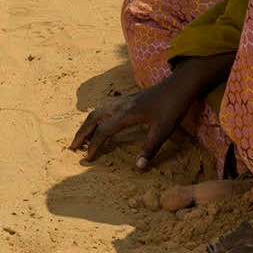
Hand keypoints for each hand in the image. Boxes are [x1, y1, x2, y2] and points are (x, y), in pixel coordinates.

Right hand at [73, 65, 213, 170]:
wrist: (179, 85)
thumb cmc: (172, 107)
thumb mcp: (163, 131)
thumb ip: (149, 149)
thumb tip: (138, 168)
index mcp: (126, 114)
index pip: (103, 131)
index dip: (94, 145)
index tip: (88, 158)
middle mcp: (120, 106)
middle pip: (94, 118)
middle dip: (82, 132)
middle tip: (72, 146)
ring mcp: (124, 101)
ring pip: (98, 111)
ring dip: (87, 123)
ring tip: (82, 136)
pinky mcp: (129, 99)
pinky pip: (105, 108)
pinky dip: (96, 117)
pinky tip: (100, 122)